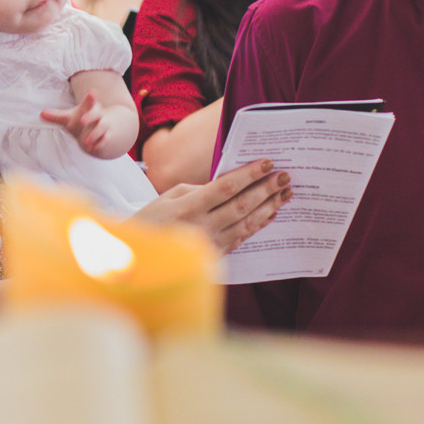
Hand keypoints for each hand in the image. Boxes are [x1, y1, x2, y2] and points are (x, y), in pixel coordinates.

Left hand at [41, 92, 109, 155]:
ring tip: (85, 142)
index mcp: (89, 107)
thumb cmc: (82, 120)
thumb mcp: (69, 118)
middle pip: (96, 113)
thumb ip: (56, 116)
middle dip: (89, 117)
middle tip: (81, 121)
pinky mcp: (107, 135)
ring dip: (94, 134)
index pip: (89, 102)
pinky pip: (106, 139)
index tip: (92, 92)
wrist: (101, 129)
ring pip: (102, 127)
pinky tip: (91, 148)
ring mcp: (104, 124)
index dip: (90, 98)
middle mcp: (98, 115)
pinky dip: (99, 143)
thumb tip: (41, 114)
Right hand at [133, 159, 292, 254]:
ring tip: (284, 193)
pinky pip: (243, 239)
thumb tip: (227, 186)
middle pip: (242, 205)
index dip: (249, 174)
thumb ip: (197, 190)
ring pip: (247, 224)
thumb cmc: (151, 222)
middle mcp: (202, 228)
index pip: (226, 187)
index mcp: (187, 208)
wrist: (139, 259)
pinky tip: (270, 213)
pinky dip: (259, 225)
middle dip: (266, 189)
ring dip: (269, 207)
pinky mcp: (215, 257)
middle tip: (284, 177)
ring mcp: (210, 245)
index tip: (267, 163)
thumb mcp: (167, 197)